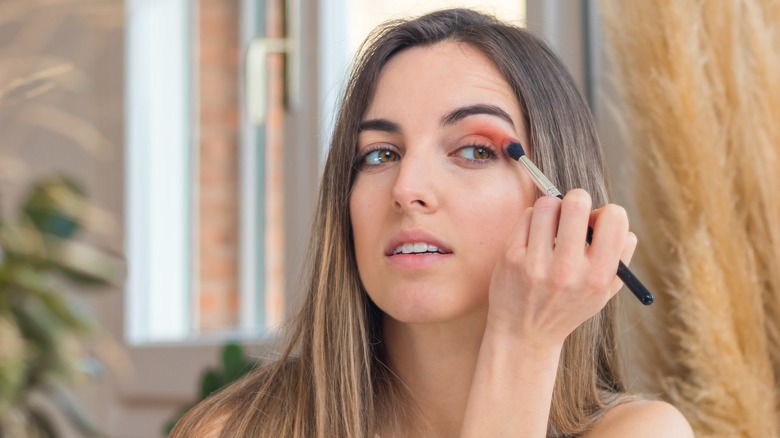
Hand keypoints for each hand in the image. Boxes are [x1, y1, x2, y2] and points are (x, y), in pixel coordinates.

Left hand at [486, 188, 636, 348]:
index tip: (596, 223)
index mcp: (598, 277)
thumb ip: (620, 253)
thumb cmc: (569, 305)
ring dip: (552, 209)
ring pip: (548, 204)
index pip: (614, 218)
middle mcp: (568, 270)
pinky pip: (527, 215)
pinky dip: (533, 219)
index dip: (606, 213)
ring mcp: (536, 264)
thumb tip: (611, 213)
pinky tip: (534, 237)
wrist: (524, 335)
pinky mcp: (511, 258)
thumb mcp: (605, 290)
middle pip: (577, 202)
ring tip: (552, 227)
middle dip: (577, 202)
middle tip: (572, 215)